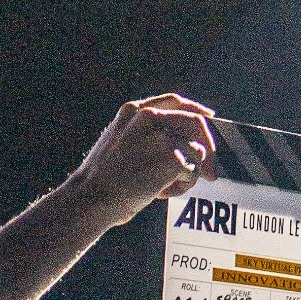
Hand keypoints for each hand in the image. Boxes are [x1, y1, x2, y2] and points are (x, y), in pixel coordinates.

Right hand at [68, 94, 217, 225]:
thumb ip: (145, 134)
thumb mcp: (118, 143)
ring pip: (197, 151)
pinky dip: (183, 186)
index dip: (195, 109)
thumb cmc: (102, 180)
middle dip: (208, 146)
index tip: (208, 118)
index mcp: (132, 111)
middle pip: (195, 123)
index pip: (173, 101)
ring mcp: (162, 137)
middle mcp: (148, 118)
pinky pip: (194, 171)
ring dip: (188, 173)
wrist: (91, 198)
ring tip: (165, 188)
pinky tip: (162, 193)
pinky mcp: (172, 157)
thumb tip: (183, 142)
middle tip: (209, 171)